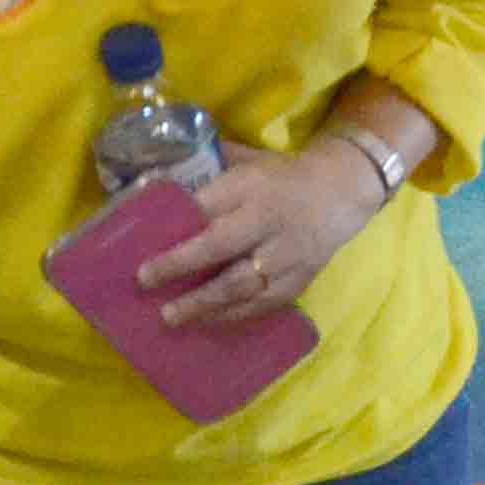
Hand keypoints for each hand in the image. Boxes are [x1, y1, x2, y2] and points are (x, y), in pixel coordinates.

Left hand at [139, 144, 390, 330]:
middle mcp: (269, 221)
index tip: (145, 242)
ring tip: (171, 317)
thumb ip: (206, 172)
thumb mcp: (245, 162)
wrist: (339, 194)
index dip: (177, 225)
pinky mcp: (299, 281)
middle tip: (145, 283)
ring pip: (243, 285)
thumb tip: (153, 184)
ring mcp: (287, 255)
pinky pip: (263, 304)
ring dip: (204, 304)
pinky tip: (207, 322)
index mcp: (252, 187)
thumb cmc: (279, 178)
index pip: (208, 207)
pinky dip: (233, 316)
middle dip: (182, 267)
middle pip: (223, 248)